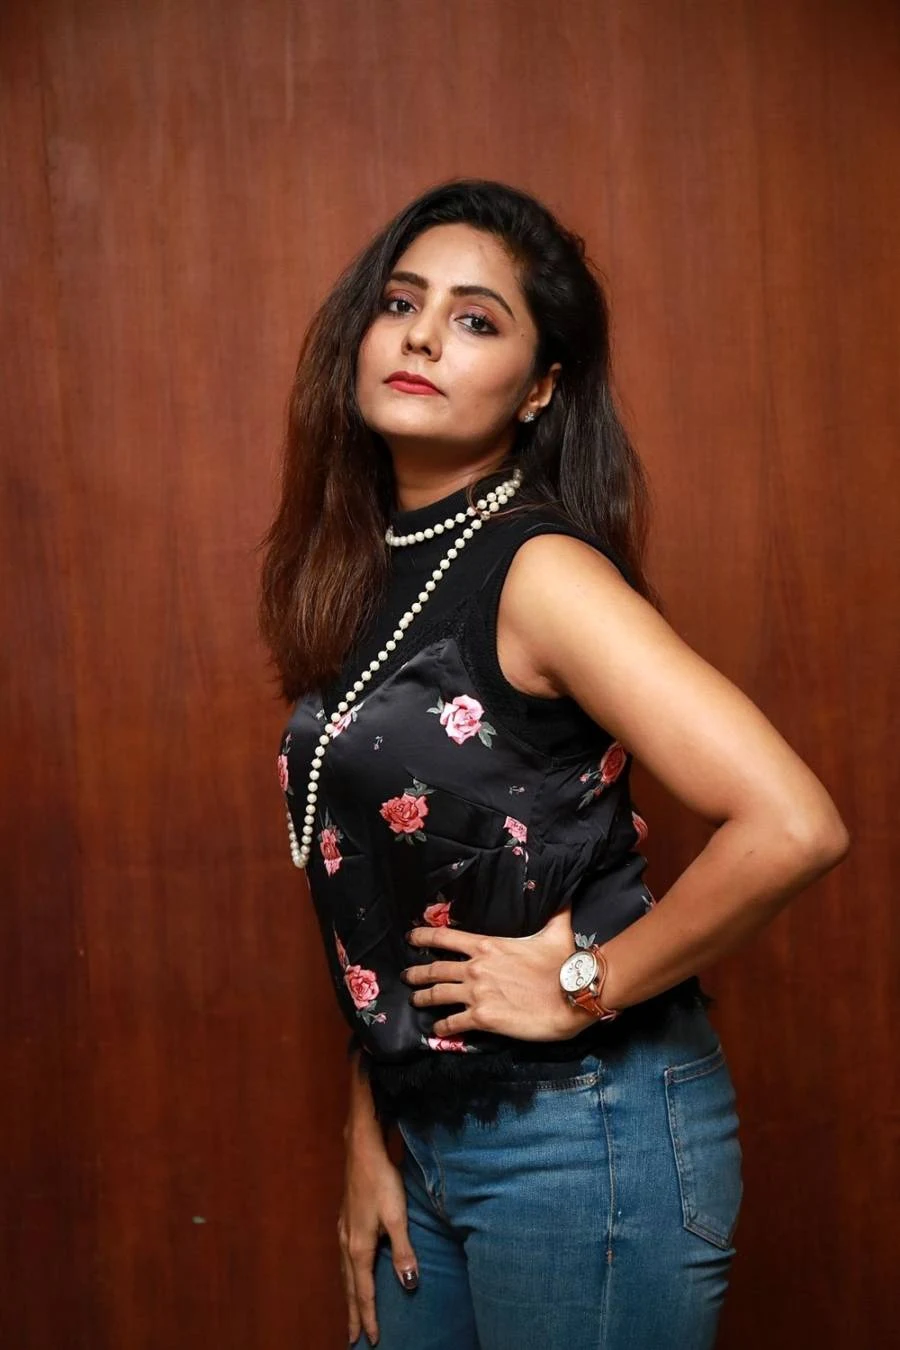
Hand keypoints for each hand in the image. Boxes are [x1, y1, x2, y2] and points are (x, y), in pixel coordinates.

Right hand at [338, 1132, 418, 1345]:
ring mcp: (343, 1232)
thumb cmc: (381, 1182)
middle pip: (349, 1288)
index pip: (364, 1292)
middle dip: (353, 1314)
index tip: (371, 1339)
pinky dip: (348, 1277)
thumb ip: (403, 1251)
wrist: (361, 1150)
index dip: (368, 1316)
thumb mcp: (397, 1216)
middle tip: (352, 1339)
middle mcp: (347, 1244)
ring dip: (348, 1296)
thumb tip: (408, 1284)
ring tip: (351, 1313)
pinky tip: (351, 1273)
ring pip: (345, 1274)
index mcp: (359, 1248)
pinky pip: (344, 1260)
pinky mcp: (346, 1221)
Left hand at [402, 906, 594, 1040]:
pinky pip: (453, 1023)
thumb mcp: (557, 931)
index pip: (445, 937)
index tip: (410, 937)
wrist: (571, 996)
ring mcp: (476, 994)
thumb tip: (563, 893)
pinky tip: (437, 1030)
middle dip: (416, 972)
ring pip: (437, 995)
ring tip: (414, 1001)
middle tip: (406, 976)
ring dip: (423, 998)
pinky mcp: (482, 1018)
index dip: (424, 936)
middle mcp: (475, 968)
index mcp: (487, 945)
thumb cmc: (563, 963)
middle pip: (435, 968)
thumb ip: (554, 913)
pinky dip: (442, 1027)